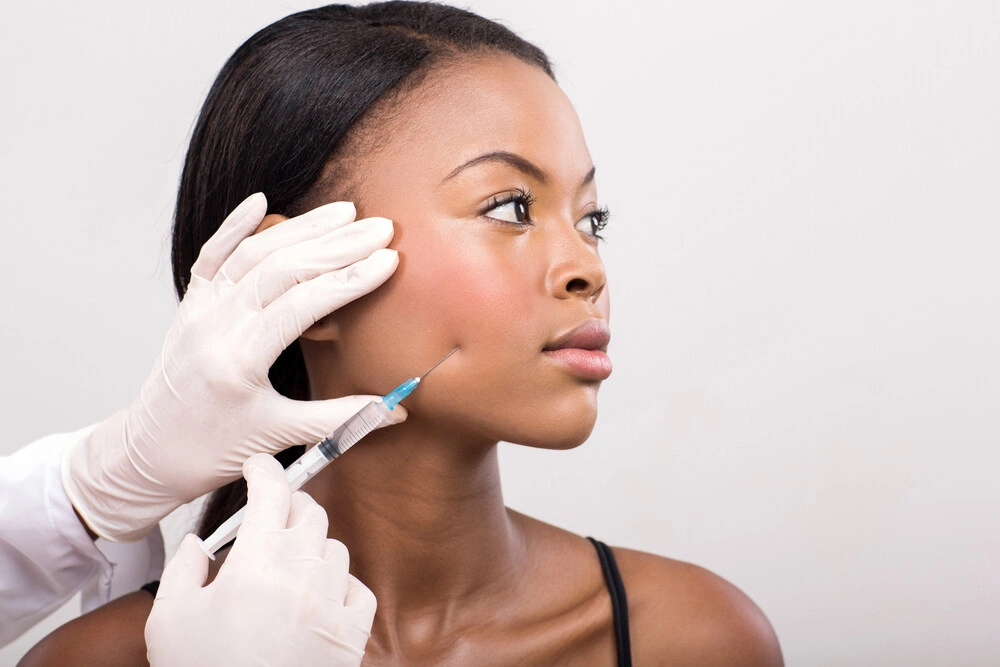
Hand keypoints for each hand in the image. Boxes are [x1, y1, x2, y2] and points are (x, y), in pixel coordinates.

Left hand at [62, 193, 404, 540]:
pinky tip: (261, 201)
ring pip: (251, 254)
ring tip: (346, 212)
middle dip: (337, 245)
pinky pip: (211, 256)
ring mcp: (198, 311)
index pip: (302, 305)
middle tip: (381, 229)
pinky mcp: (190, 306)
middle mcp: (213, 327)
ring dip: (301, 229)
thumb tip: (398, 409)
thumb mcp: (279, 437)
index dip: (350, 280)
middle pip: (281, 270)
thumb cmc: (211, 452)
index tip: (389, 261)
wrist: (148, 455)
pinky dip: (235, 226)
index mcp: (237, 362)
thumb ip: (340, 418)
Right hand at [145, 454, 375, 665]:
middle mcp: (302, 578)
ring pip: (334, 549)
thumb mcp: (170, 621)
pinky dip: (340, 586)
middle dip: (288, 508)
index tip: (258, 467)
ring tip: (287, 569)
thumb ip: (183, 570)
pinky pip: (357, 590)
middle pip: (309, 514)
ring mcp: (332, 606)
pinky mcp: (353, 636)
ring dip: (312, 548)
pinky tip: (317, 599)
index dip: (264, 472)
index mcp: (255, 566)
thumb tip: (199, 543)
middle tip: (269, 519)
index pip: (270, 495)